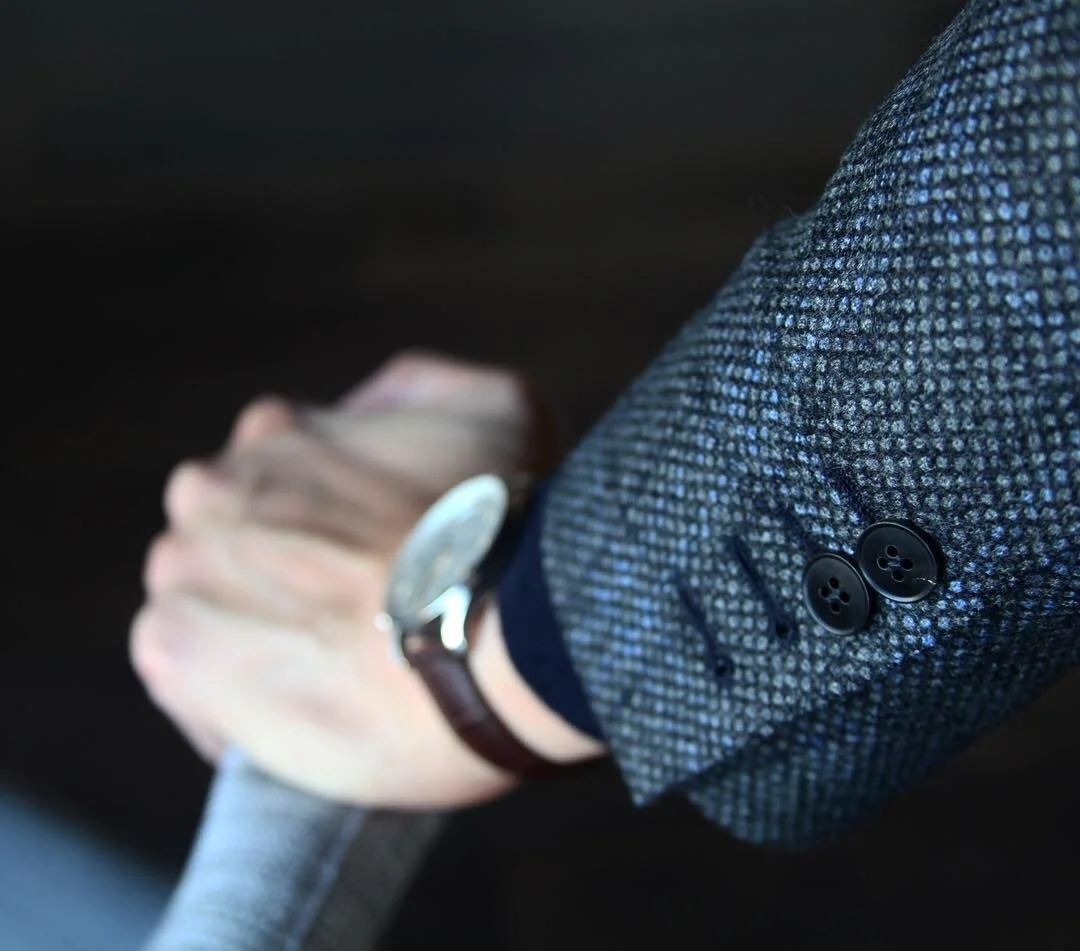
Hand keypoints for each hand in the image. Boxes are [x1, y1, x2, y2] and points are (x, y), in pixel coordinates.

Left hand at [131, 353, 604, 807]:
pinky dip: (231, 701)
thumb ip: (423, 392)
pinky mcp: (172, 653)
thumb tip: (370, 412)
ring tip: (332, 675)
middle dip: (284, 576)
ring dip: (254, 635)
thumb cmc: (504, 526)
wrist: (492, 638)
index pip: (283, 478)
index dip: (332, 526)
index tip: (372, 566)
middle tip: (354, 622)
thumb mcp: (499, 406)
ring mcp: (183, 569)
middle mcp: (212, 488)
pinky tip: (301, 713)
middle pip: (237, 541)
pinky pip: (187, 680)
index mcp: (277, 431)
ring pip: (207, 605)